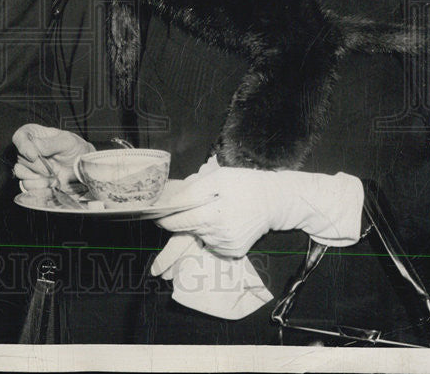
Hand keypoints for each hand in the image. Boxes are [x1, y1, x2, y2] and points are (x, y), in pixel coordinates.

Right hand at [12, 124, 93, 196]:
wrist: (82, 167)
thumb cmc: (75, 148)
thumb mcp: (67, 141)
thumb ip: (50, 143)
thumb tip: (36, 147)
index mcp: (34, 134)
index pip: (19, 137)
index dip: (23, 146)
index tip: (34, 155)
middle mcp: (28, 149)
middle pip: (20, 157)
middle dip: (36, 165)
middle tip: (52, 167)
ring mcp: (29, 165)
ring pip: (20, 172)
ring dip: (36, 177)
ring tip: (52, 176)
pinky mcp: (32, 179)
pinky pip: (26, 185)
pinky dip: (39, 186)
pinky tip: (51, 183)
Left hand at [155, 166, 279, 257]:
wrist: (274, 201)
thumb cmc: (245, 184)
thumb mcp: (218, 178)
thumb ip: (193, 190)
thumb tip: (173, 201)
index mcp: (214, 216)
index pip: (180, 222)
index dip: (165, 219)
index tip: (154, 216)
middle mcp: (219, 235)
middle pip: (188, 231)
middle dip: (179, 227)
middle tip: (170, 234)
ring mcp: (227, 246)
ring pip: (200, 236)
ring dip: (197, 226)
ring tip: (209, 211)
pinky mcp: (234, 251)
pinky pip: (212, 243)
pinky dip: (210, 233)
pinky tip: (220, 221)